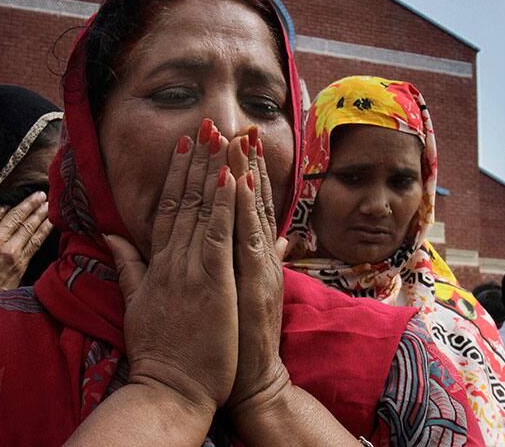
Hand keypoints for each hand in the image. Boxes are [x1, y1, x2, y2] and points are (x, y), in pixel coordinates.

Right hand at [0, 192, 51, 290]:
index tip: (20, 194)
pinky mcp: (20, 262)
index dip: (10, 201)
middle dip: (30, 203)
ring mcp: (9, 251)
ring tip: (48, 203)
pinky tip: (50, 222)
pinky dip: (44, 230)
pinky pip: (35, 241)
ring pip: (28, 226)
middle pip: (15, 215)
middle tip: (40, 194)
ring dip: (40, 213)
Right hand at [106, 119, 237, 414]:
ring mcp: (190, 270)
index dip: (176, 174)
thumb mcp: (136, 304)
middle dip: (196, 161)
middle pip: (184, 200)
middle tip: (205, 124)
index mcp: (158, 265)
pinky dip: (225, 205)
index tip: (184, 144)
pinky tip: (232, 178)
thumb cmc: (159, 352)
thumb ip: (128, 267)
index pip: (166, 209)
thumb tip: (112, 237)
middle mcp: (172, 260)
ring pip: (202, 210)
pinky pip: (218, 235)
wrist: (169, 390)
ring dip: (213, 170)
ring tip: (222, 136)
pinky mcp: (211, 283)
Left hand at [226, 127, 291, 420]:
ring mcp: (258, 268)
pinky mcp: (255, 284)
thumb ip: (260, 259)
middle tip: (238, 125)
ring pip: (250, 211)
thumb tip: (273, 236)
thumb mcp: (249, 291)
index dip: (239, 172)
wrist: (253, 379)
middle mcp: (258, 256)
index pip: (244, 206)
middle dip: (243, 162)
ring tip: (238, 140)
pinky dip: (243, 209)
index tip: (231, 139)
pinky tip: (239, 183)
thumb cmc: (241, 337)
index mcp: (250, 256)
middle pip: (250, 201)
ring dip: (244, 173)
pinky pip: (247, 238)